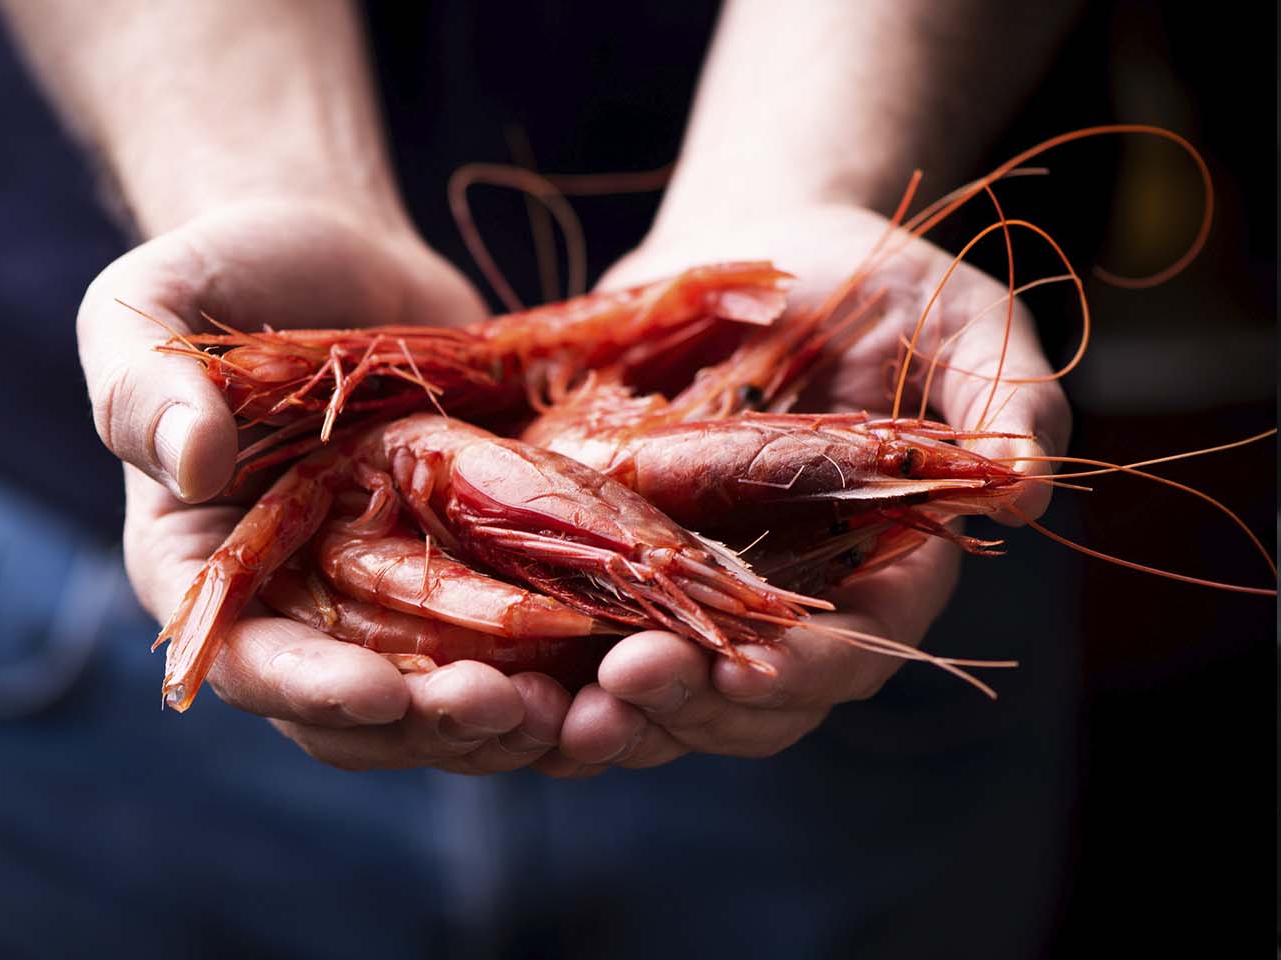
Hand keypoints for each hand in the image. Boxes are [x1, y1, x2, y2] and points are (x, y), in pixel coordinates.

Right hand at [80, 199, 570, 772]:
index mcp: (210, 572)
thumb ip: (143, 380)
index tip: (384, 696)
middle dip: (434, 723)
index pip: (251, 662)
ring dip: (510, 719)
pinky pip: (515, 643)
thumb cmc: (233, 275)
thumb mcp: (153, 306)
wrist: (346, 261)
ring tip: (578, 709)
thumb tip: (185, 462)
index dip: (312, 689)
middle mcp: (301, 606)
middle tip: (507, 710)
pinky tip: (618, 664)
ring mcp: (393, 594)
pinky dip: (561, 667)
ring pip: (447, 699)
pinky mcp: (472, 569)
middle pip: (362, 713)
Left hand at [535, 203, 1071, 774]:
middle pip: (753, 697)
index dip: (812, 668)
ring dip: (619, 716)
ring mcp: (700, 587)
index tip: (751, 672)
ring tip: (566, 716)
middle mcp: (790, 599)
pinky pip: (585, 634)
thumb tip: (1026, 486)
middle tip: (629, 689)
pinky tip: (503, 673)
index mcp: (880, 563)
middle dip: (695, 708)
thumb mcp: (962, 322)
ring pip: (666, 689)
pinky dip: (552, 665)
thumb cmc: (875, 282)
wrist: (757, 247)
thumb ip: (1005, 399)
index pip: (858, 645)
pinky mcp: (622, 557)